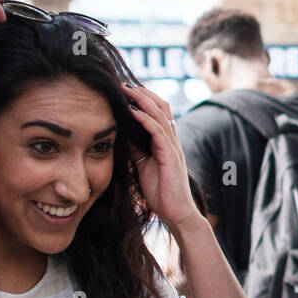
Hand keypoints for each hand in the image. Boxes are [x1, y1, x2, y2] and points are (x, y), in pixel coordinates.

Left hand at [123, 84, 200, 229]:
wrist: (176, 214)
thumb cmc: (161, 194)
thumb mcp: (142, 166)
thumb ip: (136, 149)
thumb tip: (122, 133)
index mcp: (165, 143)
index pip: (157, 112)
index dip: (143, 99)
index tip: (125, 90)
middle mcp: (171, 141)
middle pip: (161, 107)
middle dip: (142, 94)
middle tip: (123, 84)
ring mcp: (173, 147)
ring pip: (159, 115)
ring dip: (142, 101)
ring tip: (126, 90)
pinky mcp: (171, 156)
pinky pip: (158, 132)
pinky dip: (145, 119)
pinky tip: (133, 111)